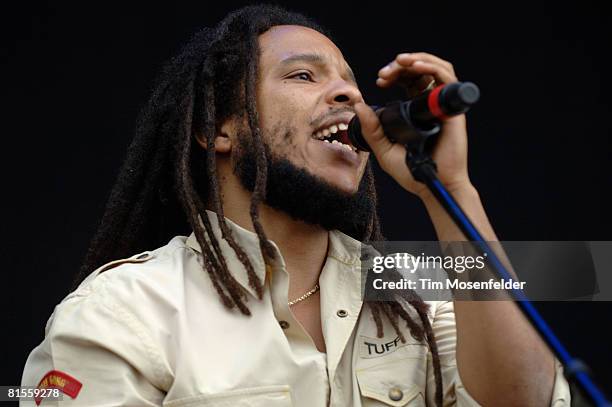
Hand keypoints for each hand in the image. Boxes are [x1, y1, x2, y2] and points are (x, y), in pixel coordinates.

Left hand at [354, 53, 472, 199]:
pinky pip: (447, 79)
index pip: (407, 81)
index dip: (394, 74)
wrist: (432, 186)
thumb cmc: (412, 172)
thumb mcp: (384, 150)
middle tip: (384, 73)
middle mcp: (430, 104)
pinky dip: (432, 67)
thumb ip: (371, 130)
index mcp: (416, 110)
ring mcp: (442, 106)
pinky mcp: (452, 109)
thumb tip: (358, 106)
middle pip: (420, 71)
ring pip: (436, 68)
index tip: (380, 80)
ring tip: (400, 61)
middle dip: (401, 65)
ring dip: (417, 59)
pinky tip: (416, 66)